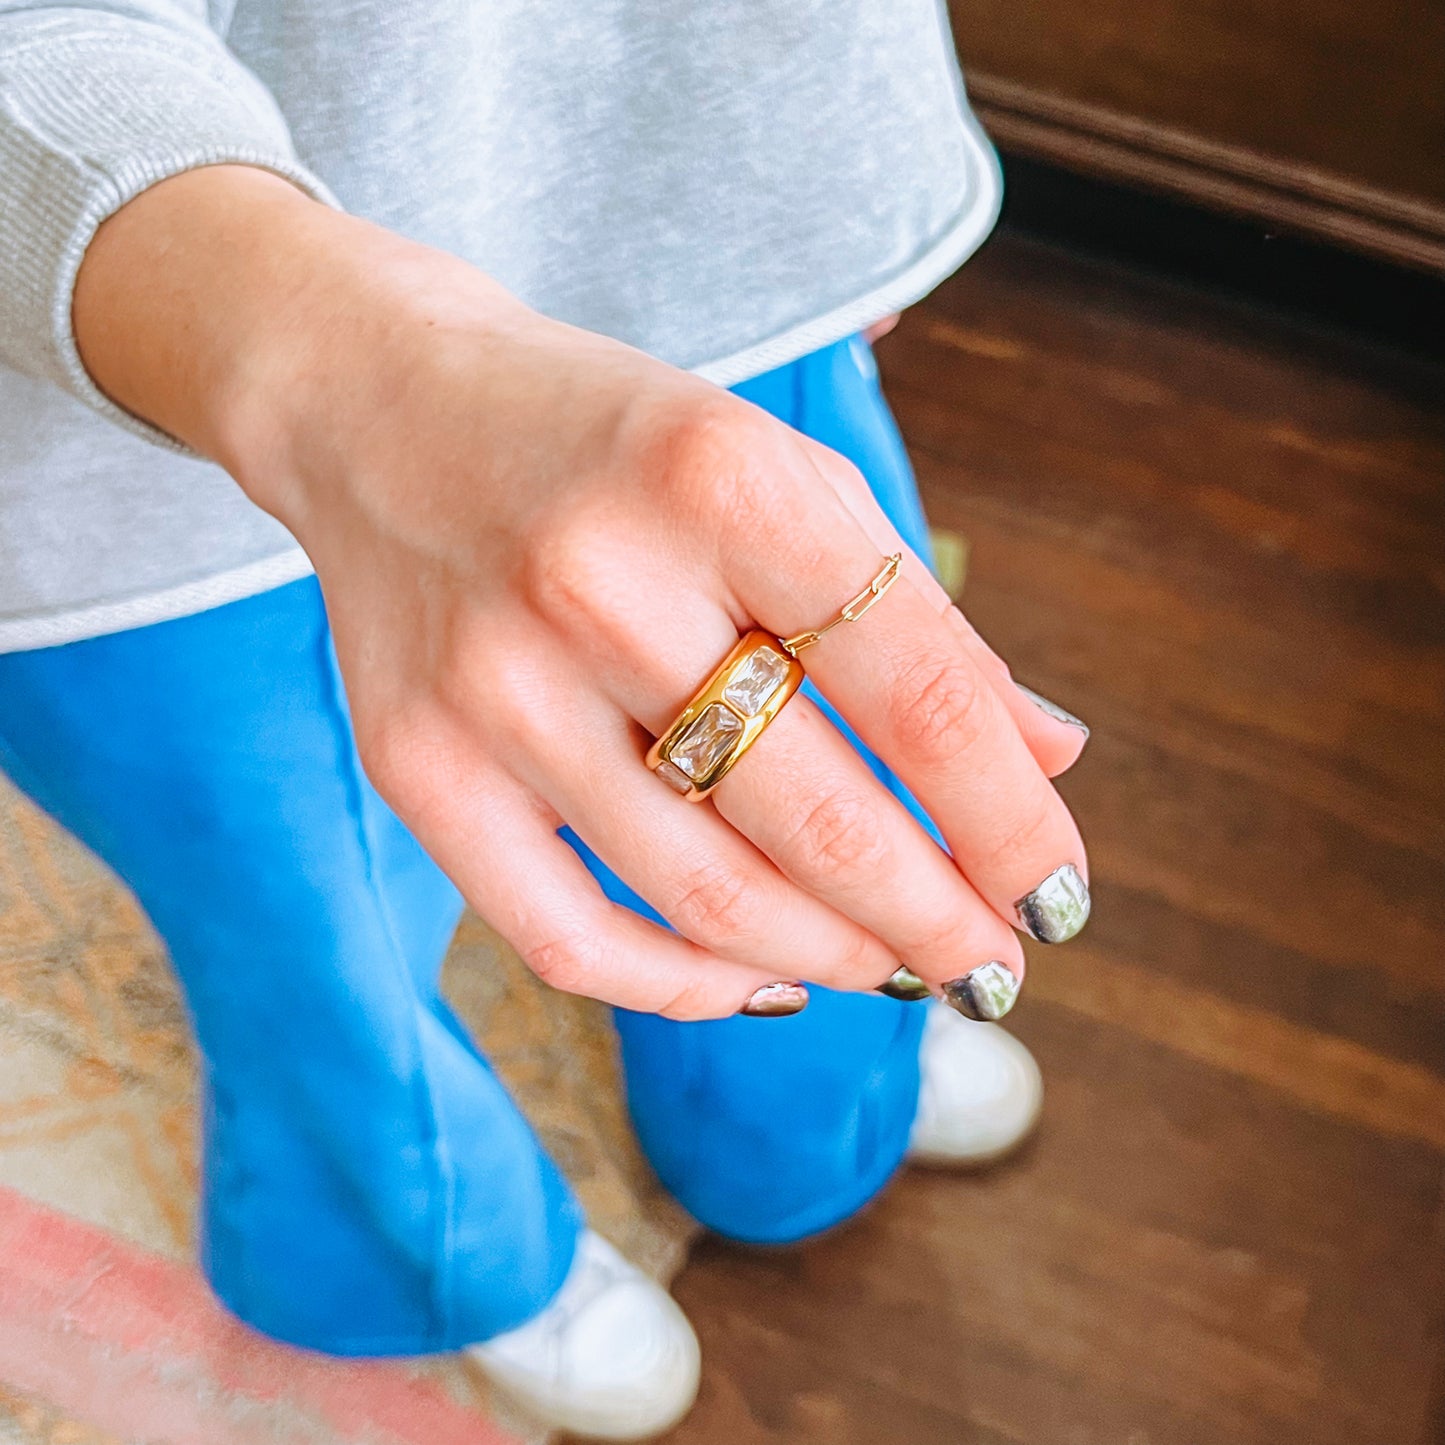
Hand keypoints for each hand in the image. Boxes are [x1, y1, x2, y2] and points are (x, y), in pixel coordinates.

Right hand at [76, 166, 1088, 1017]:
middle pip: (818, 818)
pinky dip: (681, 986)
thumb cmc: (612, 445)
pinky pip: (565, 937)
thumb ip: (915, 617)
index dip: (1012, 820)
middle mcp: (598, 580)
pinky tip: (759, 980)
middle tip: (995, 965)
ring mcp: (491, 684)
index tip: (1058, 893)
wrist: (384, 407)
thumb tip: (1050, 757)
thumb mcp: (780, 477)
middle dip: (938, 919)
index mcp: (722, 477)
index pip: (920, 689)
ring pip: (704, 895)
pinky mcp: (415, 762)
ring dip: (833, 955)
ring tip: (896, 965)